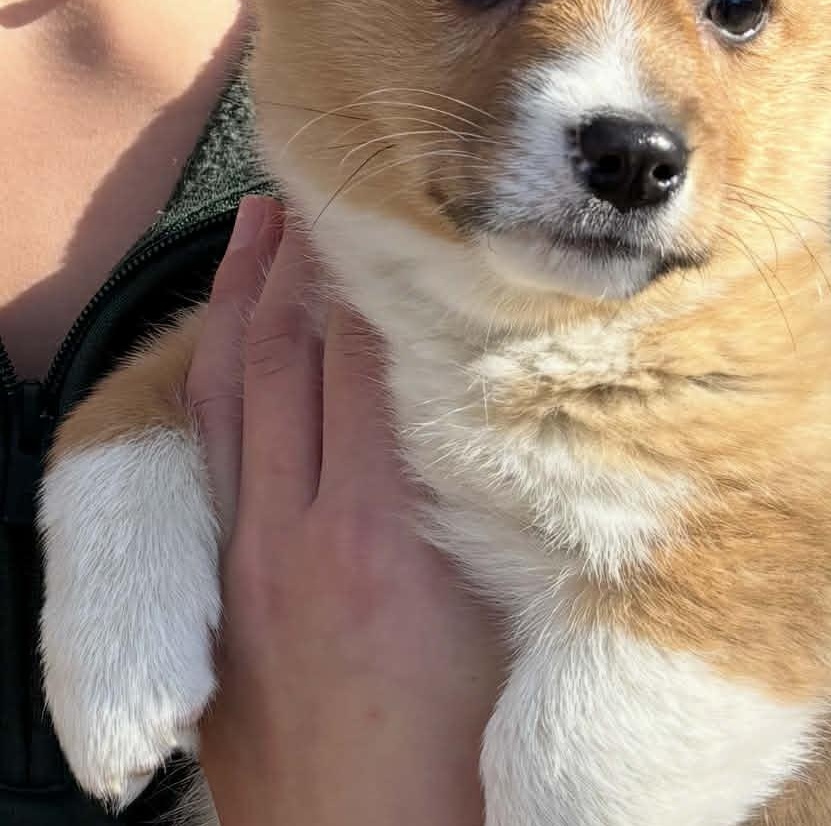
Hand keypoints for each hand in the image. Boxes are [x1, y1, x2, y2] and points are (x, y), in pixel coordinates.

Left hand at [188, 196, 501, 825]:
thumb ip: (506, 502)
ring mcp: (249, 561)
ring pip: (232, 393)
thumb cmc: (471, 755)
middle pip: (294, 354)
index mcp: (389, 531)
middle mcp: (305, 529)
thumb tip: (514, 400)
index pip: (372, 356)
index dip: (377, 270)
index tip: (393, 204)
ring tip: (259, 226)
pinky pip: (210, 452)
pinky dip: (216, 378)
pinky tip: (227, 345)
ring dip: (242, 300)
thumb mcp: (515, 617)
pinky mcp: (226, 595)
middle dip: (306, 258)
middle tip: (325, 180)